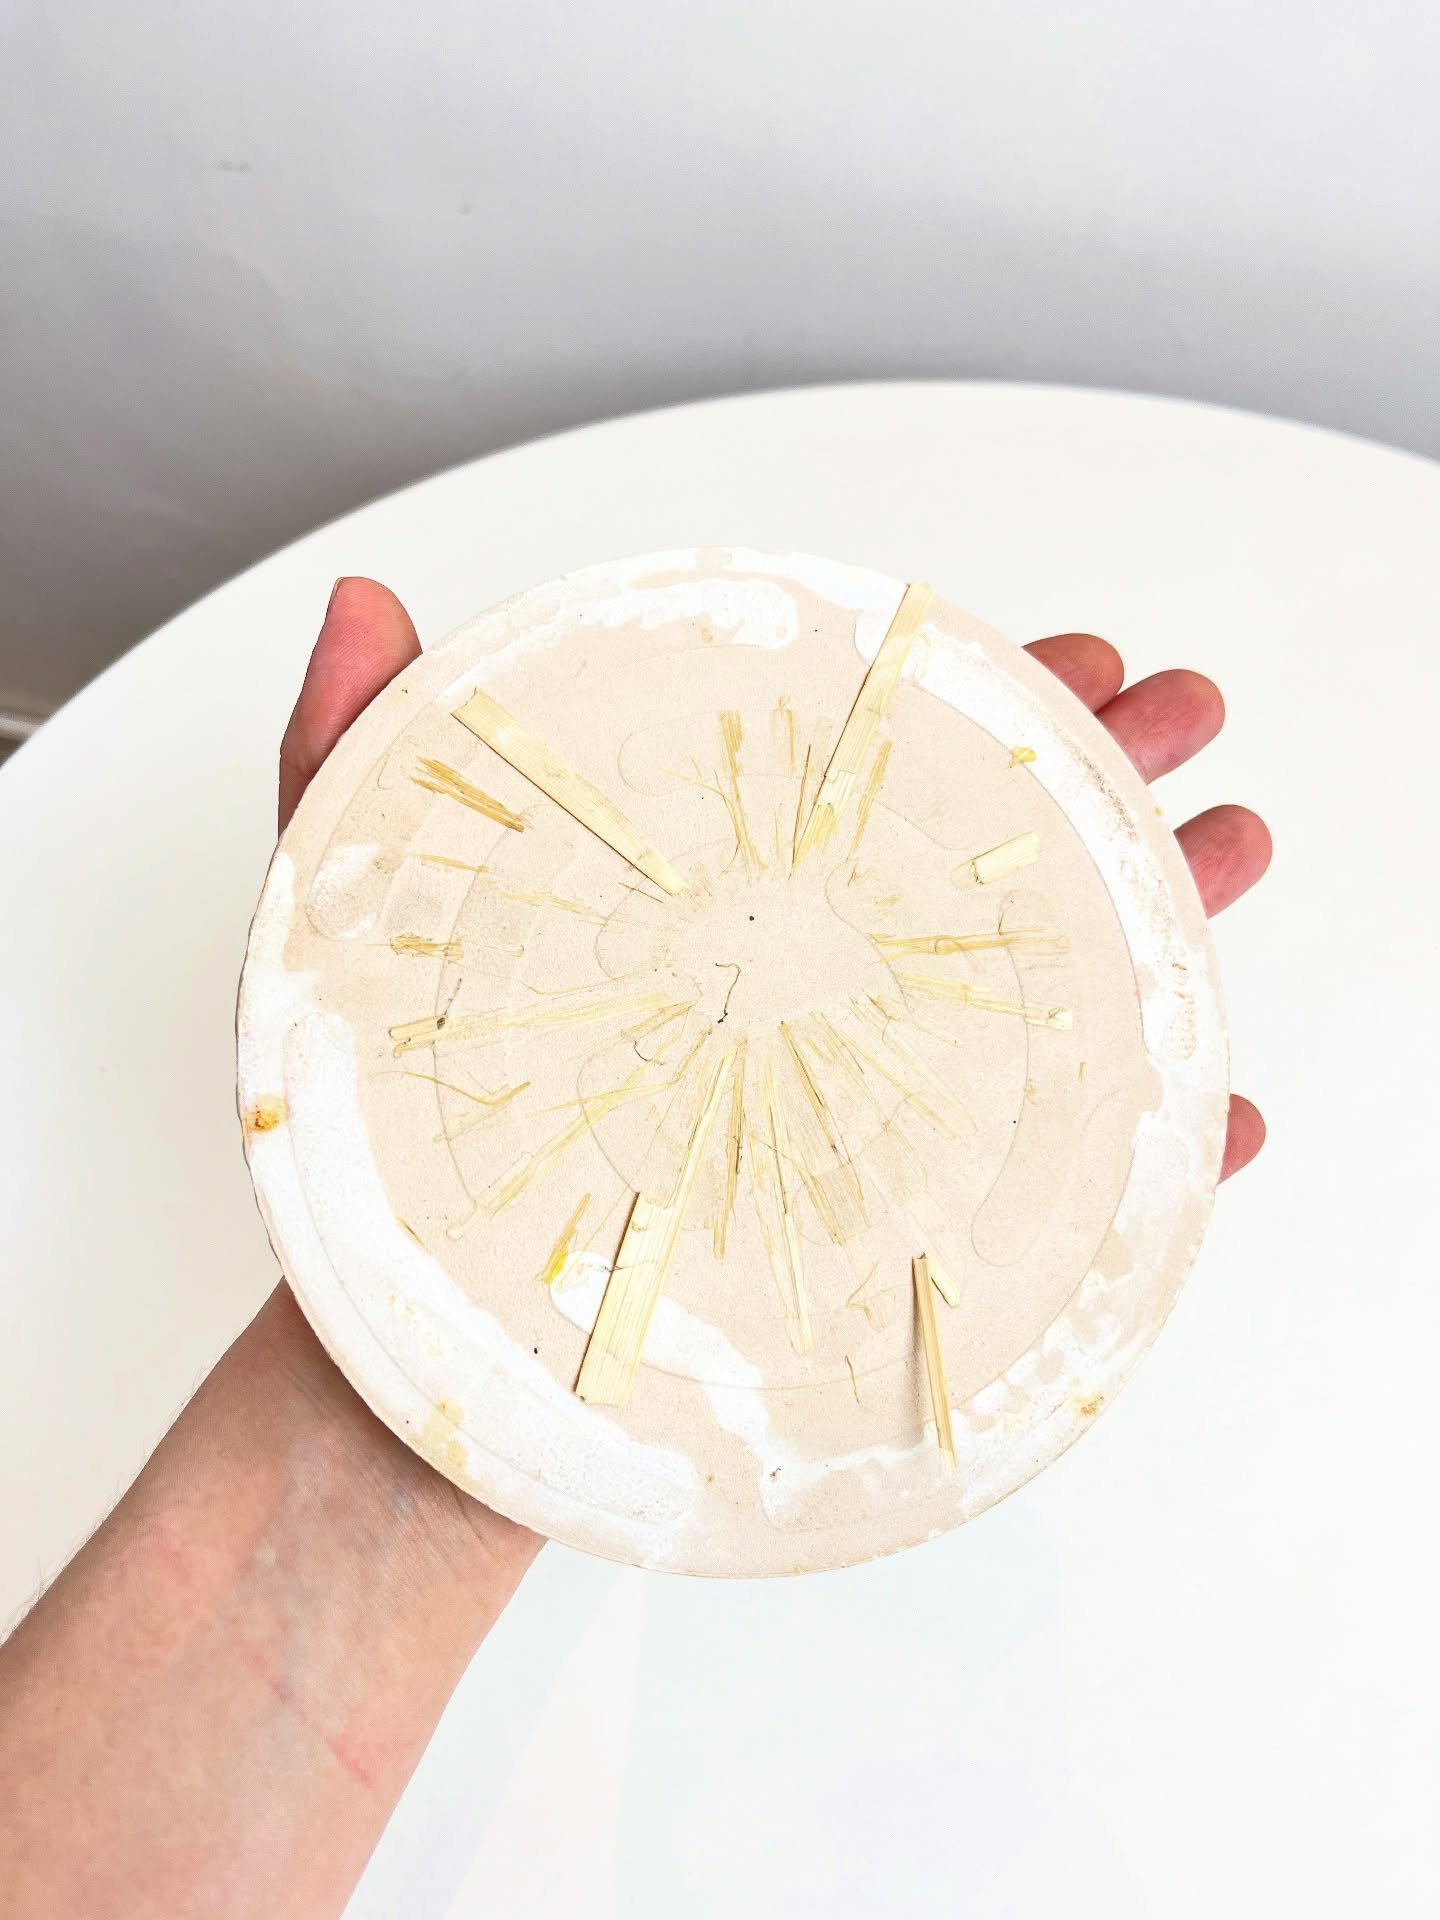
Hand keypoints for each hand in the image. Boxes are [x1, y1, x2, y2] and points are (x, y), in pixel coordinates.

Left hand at [285, 583, 1269, 1183]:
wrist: (409, 1370)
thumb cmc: (378, 1153)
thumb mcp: (354, 931)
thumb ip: (353, 761)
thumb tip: (361, 605)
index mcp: (706, 912)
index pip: (857, 780)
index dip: (968, 701)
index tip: (1060, 645)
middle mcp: (791, 1002)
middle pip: (972, 866)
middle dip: (1099, 775)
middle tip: (1185, 716)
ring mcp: (846, 1124)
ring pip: (1036, 1003)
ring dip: (1158, 922)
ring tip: (1237, 849)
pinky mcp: (878, 1251)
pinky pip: (1050, 1200)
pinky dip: (1154, 1158)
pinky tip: (1224, 1117)